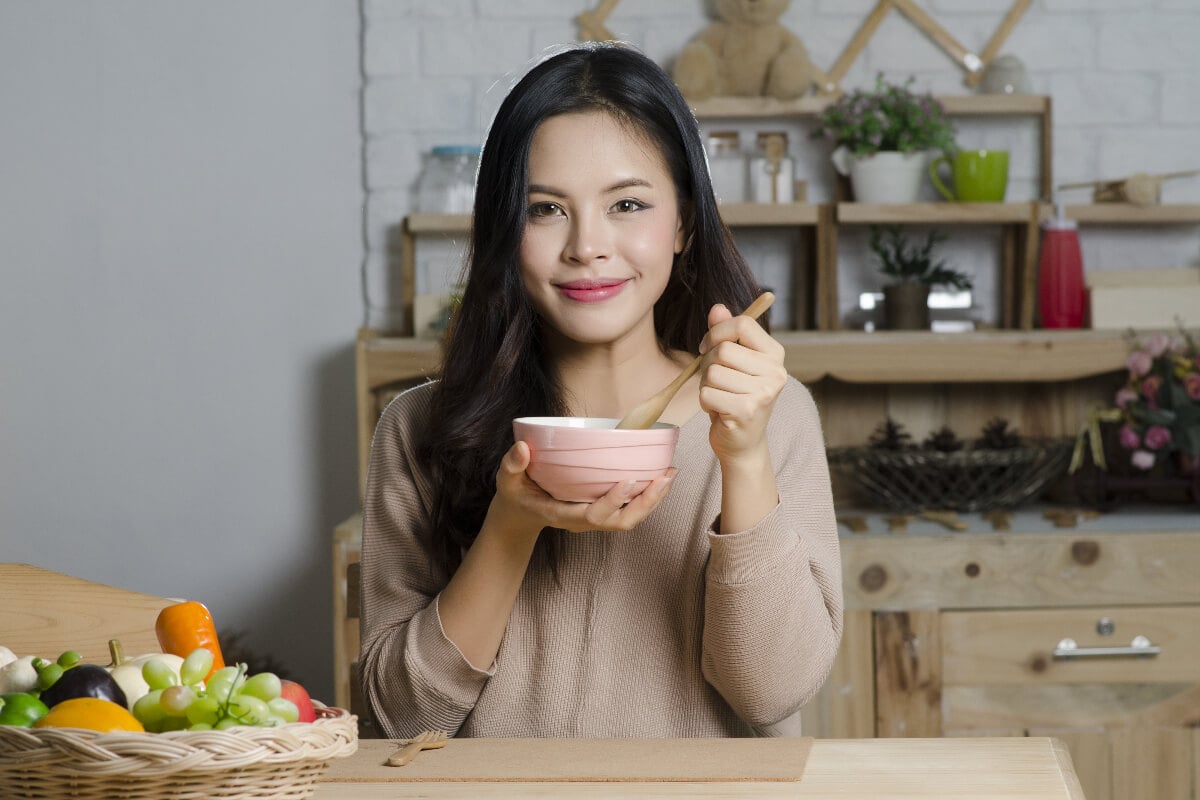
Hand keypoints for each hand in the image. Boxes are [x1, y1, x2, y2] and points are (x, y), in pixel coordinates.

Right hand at [488, 441, 676, 535]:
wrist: (521, 513)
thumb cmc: (516, 494)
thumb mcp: (507, 480)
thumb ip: (512, 465)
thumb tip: (523, 448)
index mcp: (562, 515)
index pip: (592, 515)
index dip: (613, 501)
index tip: (629, 481)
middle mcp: (582, 522)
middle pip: (621, 522)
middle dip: (646, 503)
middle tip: (664, 477)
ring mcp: (594, 519)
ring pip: (630, 518)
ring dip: (653, 499)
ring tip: (670, 474)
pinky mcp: (602, 512)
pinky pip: (630, 511)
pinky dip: (648, 497)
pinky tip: (661, 476)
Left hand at [697, 303, 787, 463]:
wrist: (743, 442)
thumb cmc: (735, 397)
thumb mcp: (733, 362)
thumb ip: (725, 334)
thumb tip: (717, 308)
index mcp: (775, 354)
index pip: (743, 324)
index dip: (717, 332)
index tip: (708, 346)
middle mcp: (775, 372)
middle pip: (723, 350)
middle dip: (708, 364)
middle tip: (716, 380)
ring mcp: (764, 392)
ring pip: (713, 373)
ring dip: (706, 385)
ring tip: (720, 396)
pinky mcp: (747, 411)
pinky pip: (708, 394)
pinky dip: (705, 402)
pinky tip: (719, 410)